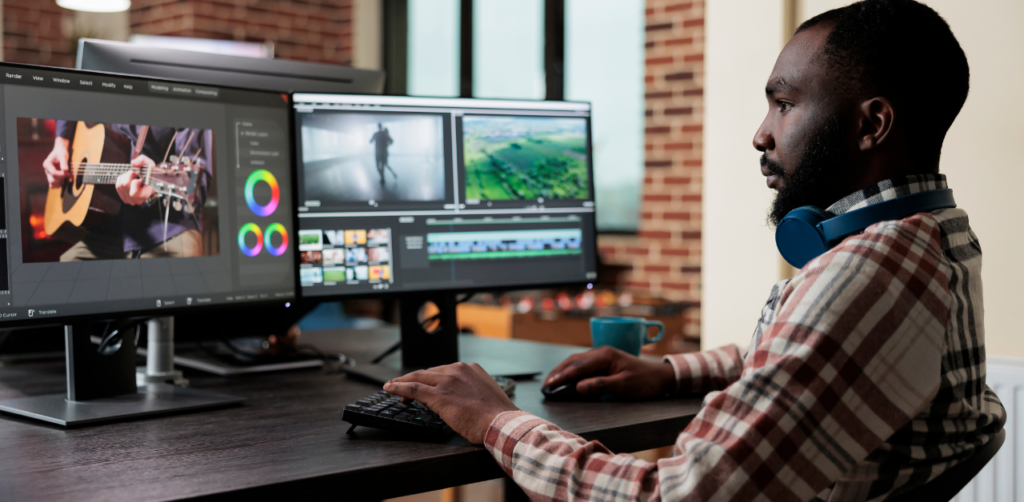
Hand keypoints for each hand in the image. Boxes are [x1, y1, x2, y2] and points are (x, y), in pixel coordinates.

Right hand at [42, 138, 69, 187]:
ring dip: (60, 183)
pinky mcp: (52, 176)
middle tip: (69, 175)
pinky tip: (64, 182)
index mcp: (47, 164)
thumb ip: (64, 163)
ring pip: (52, 182)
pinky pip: (54, 183)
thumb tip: (65, 170)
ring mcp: (49, 173)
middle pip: (52, 179)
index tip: (69, 173)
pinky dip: (59, 184)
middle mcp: (46, 170)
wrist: (60, 152)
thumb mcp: (63, 156)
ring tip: (67, 179)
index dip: (61, 175)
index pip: (53, 173)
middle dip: (61, 179)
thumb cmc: (61, 153)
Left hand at [115, 155, 155, 204]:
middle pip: (125, 185)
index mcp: (146, 195)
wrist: (150, 181)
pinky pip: (118, 187)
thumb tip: (133, 163)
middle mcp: (138, 200)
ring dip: (125, 177)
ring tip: (133, 177)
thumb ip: (143, 160)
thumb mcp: (149, 164)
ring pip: (120, 185)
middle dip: (129, 176)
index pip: (134, 193)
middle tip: (136, 175)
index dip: (135, 182)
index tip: (141, 178)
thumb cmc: (150, 174)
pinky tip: (128, 180)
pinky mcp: (125, 199)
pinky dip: (121, 180)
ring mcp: (131, 201)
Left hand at [384, 362, 518, 443]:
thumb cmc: (497, 415)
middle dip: (414, 379)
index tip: (424, 384)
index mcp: (470, 369)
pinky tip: (390, 389)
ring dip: (402, 382)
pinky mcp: (438, 395)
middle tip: (403, 387)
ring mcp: (447, 381)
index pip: (443, 371)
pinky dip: (399, 388)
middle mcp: (457, 370)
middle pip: (428, 373)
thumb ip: (472, 392)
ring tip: (392, 386)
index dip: (430, 378)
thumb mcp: (485, 395)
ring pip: (417, 378)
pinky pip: (413, 388)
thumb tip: (463, 401)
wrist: (501, 422)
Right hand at [545, 346, 675, 398]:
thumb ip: (601, 385)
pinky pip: (583, 365)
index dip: (562, 376)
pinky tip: (567, 379)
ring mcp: (602, 355)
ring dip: (563, 371)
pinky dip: (572, 371)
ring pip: (577, 361)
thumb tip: (578, 387)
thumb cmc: (644, 382)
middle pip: (573, 361)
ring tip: (551, 382)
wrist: (660, 377)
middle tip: (546, 385)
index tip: (550, 385)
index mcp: (605, 355)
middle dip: (558, 372)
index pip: (578, 366)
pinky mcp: (604, 361)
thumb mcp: (624, 386)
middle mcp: (601, 352)